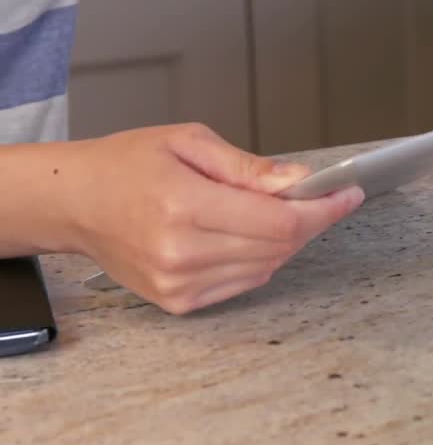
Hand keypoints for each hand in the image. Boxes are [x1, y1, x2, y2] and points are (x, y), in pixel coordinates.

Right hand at [60, 123, 362, 314]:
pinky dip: (259, 260)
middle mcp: (181, 252)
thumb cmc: (126, 165)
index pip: (279, 221)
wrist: (73, 202)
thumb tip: (299, 181)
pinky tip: (245, 235)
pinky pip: (244, 283)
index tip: (348, 194)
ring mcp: (178, 283)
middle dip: (309, 221)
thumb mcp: (190, 143)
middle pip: (279, 247)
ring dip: (284, 241)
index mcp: (184, 206)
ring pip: (267, 268)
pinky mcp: (178, 302)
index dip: (322, 210)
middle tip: (319, 198)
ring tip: (272, 212)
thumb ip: (249, 168)